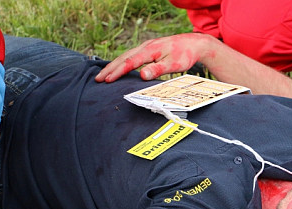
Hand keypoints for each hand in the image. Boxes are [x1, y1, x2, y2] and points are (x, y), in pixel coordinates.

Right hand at [95, 33, 209, 82]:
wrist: (193, 44)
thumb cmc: (185, 55)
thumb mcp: (174, 64)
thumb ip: (158, 69)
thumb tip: (142, 75)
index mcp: (150, 50)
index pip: (130, 62)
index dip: (117, 72)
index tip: (107, 80)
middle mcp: (145, 47)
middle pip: (123, 58)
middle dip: (110, 69)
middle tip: (97, 79)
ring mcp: (146, 47)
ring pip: (126, 56)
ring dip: (114, 65)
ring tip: (103, 75)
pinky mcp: (148, 50)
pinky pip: (131, 56)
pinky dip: (121, 62)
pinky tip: (117, 68)